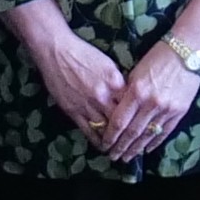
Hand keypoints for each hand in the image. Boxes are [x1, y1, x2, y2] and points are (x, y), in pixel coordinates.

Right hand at [15, 15, 126, 143]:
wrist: (56, 50)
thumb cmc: (83, 53)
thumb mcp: (108, 63)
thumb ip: (118, 82)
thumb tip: (128, 96)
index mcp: (115, 82)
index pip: (133, 104)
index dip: (138, 117)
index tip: (143, 125)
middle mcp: (103, 96)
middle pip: (122, 121)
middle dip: (130, 134)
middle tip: (136, 143)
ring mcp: (87, 105)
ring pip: (106, 129)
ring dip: (115, 141)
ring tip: (121, 149)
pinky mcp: (73, 111)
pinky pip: (88, 131)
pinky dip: (97, 140)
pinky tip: (103, 146)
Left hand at [96, 41, 199, 164]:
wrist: (186, 51)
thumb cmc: (157, 57)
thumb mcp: (136, 72)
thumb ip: (127, 93)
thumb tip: (117, 110)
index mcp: (136, 91)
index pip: (119, 121)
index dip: (110, 136)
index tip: (104, 144)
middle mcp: (151, 103)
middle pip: (132, 132)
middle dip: (121, 147)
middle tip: (112, 157)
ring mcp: (167, 109)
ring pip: (148, 135)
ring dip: (136, 148)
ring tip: (127, 157)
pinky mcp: (179, 111)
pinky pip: (165, 131)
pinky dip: (154, 142)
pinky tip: (146, 149)